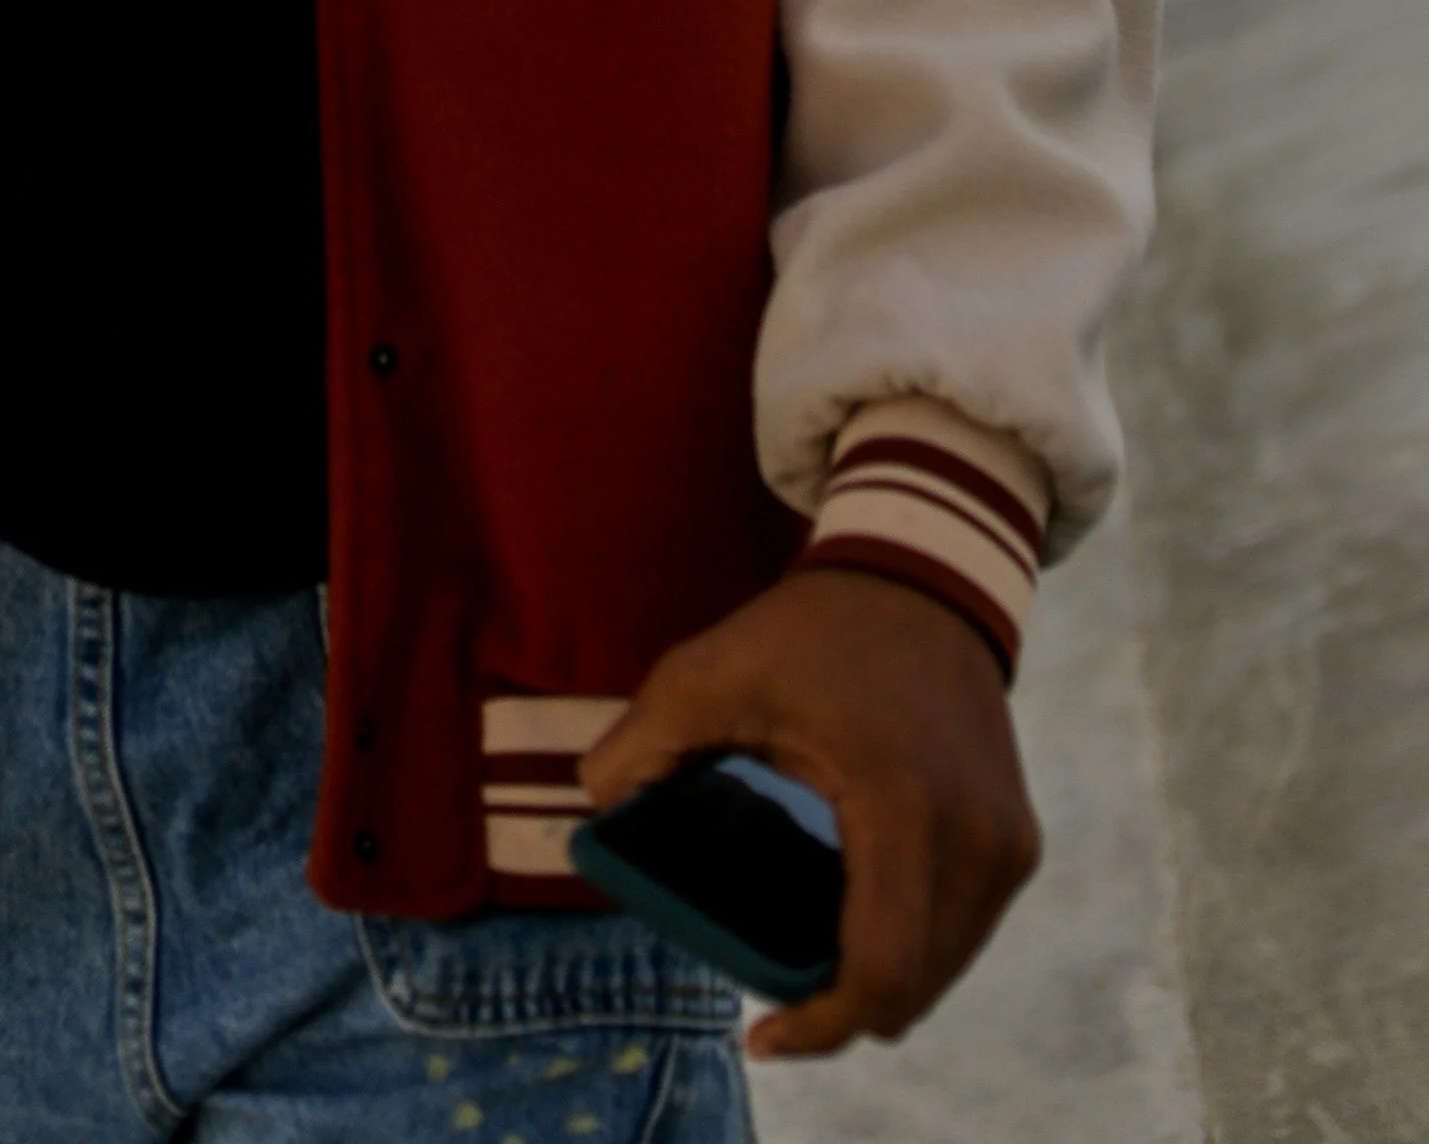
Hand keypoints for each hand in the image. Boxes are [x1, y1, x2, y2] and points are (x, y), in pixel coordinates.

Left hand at [580, 566, 1038, 1059]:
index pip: (881, 972)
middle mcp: (976, 837)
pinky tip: (850, 921)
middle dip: (837, 1009)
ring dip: (877, 980)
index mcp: (903, 805)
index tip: (760, 1034)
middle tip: (769, 993)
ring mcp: (1007, 843)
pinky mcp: (1016, 840)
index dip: (819, 1026)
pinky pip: (962, 931)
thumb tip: (593, 812)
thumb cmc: (810, 628)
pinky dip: (909, 944)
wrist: (919, 574)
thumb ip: (642, 746)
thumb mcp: (707, 672)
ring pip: (941, 971)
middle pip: (911, 990)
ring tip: (803, 956)